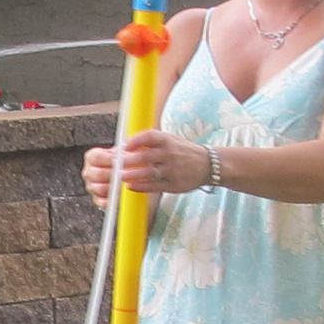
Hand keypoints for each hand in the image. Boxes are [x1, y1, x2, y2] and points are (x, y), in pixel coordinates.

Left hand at [84, 130, 207, 199]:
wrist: (207, 164)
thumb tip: (125, 145)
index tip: (123, 146)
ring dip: (132, 175)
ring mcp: (172, 170)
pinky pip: (154, 186)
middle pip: (146, 157)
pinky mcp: (173, 185)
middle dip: (128, 161)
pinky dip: (141, 187)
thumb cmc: (183, 151)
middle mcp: (170, 154)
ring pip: (149, 173)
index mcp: (168, 140)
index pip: (149, 137)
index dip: (135, 141)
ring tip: (120, 176)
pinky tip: (131, 186)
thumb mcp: (170, 140)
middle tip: (115, 164)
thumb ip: (150, 142)